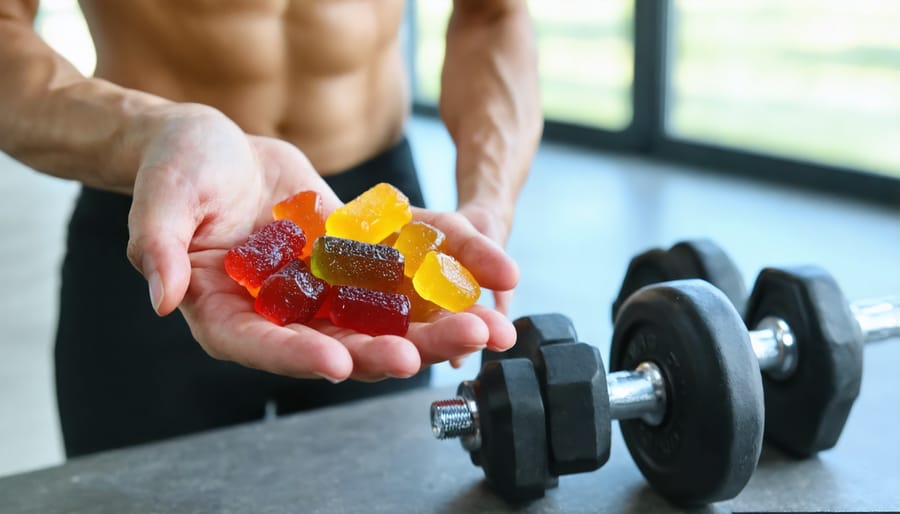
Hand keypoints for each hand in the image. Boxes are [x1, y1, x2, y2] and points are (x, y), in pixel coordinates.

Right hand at [125, 107, 515, 380]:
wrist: (218, 146)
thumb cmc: (178, 170)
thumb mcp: (161, 200)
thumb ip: (157, 246)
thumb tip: (162, 295)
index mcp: (230, 314)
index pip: (265, 346)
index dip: (300, 357)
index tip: (341, 364)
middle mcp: (286, 310)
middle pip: (344, 341)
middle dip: (400, 347)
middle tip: (452, 348)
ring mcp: (326, 285)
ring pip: (386, 313)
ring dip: (438, 320)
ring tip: (489, 325)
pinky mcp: (355, 255)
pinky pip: (401, 266)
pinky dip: (440, 268)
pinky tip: (486, 273)